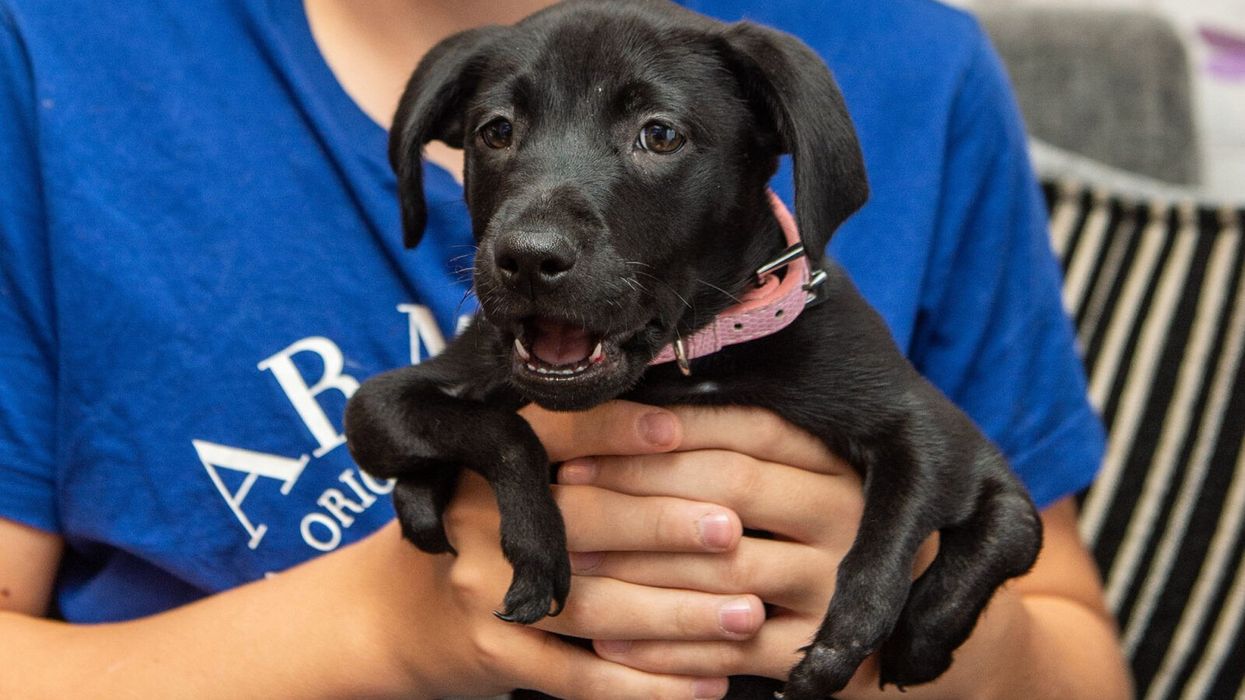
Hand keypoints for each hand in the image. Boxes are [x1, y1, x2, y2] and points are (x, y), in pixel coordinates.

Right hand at [362, 400, 773, 699]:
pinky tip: (707, 681)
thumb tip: (686, 427)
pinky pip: (581, 678)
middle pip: (582, 520)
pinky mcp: (495, 654)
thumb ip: (570, 452)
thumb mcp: (499, 474)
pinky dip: (648, 685)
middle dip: (665, 525)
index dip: (613, 429)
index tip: (679, 430)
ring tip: (745, 614)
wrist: (393, 611)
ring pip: (592, 607)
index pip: (551, 433)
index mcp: (487, 460)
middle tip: (733, 530)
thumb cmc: (477, 527)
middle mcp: (479, 520)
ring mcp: (482, 592)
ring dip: (677, 615)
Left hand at [551, 405, 938, 692]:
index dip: (665, 429)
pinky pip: (731, 647)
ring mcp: (838, 585)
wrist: (895, 636)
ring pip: (725, 566)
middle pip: (733, 486)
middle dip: (640, 488)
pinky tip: (607, 639)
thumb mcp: (796, 489)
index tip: (591, 437)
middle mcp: (846, 515)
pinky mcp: (822, 652)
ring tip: (571, 561)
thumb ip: (740, 453)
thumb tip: (638, 400)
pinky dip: (665, 646)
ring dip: (638, 566)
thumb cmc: (817, 546)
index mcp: (836, 463)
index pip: (748, 428)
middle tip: (566, 490)